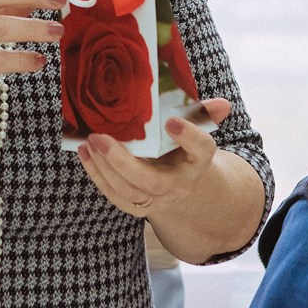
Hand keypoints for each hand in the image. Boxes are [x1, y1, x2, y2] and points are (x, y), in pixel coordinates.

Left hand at [75, 99, 233, 218]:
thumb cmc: (188, 151)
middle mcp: (179, 183)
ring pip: (128, 191)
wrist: (186, 188)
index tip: (171, 121)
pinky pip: (115, 195)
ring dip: (105, 168)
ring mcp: (157, 197)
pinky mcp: (137, 204)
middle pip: (152, 181)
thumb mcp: (200, 131)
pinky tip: (85, 153)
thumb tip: (223, 103)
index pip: (201, 148)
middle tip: (101, 138)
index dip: (188, 136)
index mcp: (199, 160)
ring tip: (90, 142)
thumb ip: (206, 114)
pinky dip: (97, 175)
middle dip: (124, 162)